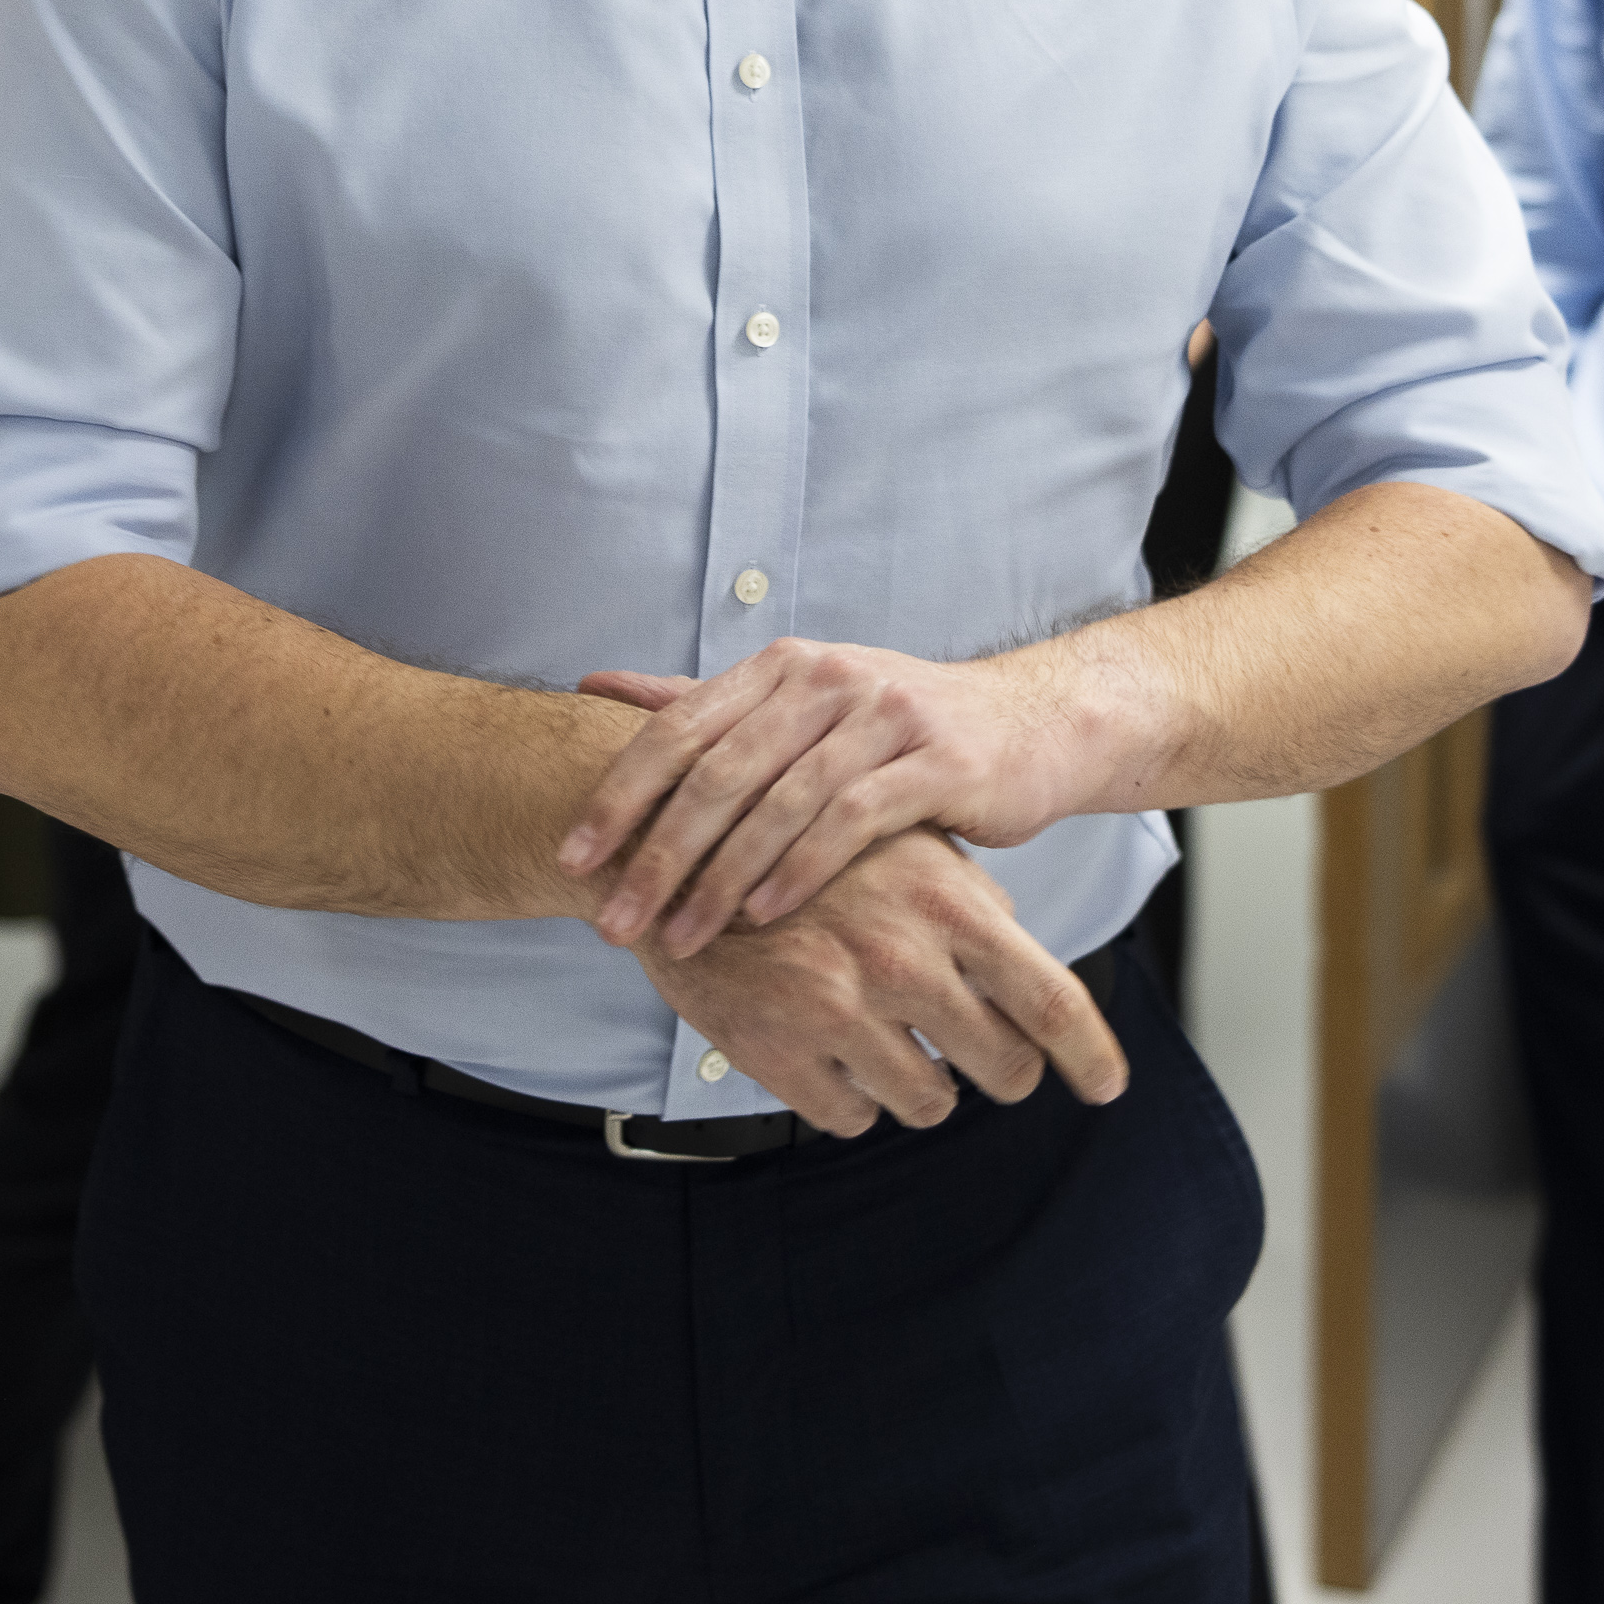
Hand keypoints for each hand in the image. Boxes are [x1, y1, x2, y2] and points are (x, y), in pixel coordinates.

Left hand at [562, 635, 1123, 958]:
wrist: (1031, 725)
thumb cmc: (900, 730)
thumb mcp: (801, 704)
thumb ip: (704, 703)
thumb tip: (594, 683)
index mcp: (780, 667)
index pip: (678, 728)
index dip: (618, 794)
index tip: (572, 857)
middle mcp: (824, 678)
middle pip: (717, 771)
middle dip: (655, 853)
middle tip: (613, 919)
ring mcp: (882, 714)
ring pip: (777, 801)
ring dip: (720, 878)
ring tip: (679, 937)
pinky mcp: (935, 760)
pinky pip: (850, 819)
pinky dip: (799, 870)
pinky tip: (764, 915)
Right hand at [634, 826, 1126, 1136]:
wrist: (671, 843)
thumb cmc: (796, 839)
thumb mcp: (899, 843)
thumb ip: (968, 899)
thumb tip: (1022, 954)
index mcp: (944, 901)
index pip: (1050, 998)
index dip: (1090, 1054)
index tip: (1108, 1087)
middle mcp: (901, 960)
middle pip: (1003, 1066)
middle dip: (1003, 1071)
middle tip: (985, 1063)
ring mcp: (840, 1010)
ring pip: (931, 1101)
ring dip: (923, 1085)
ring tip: (892, 1047)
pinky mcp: (780, 1052)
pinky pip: (853, 1116)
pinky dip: (852, 1095)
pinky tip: (830, 1052)